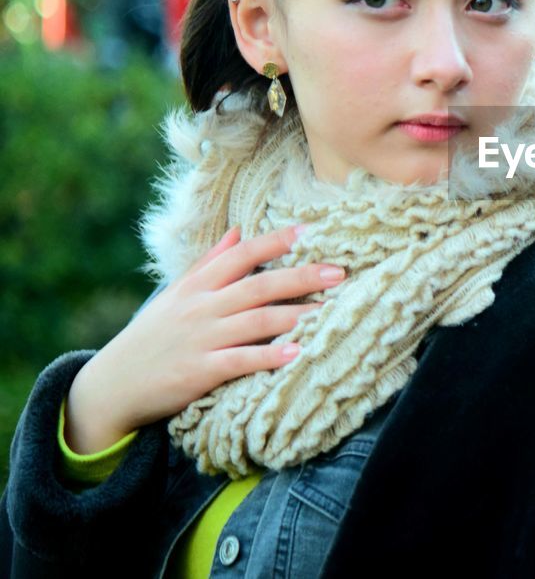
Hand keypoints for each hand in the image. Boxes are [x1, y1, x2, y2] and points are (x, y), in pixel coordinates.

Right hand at [63, 223, 344, 453]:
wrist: (112, 385)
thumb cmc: (153, 336)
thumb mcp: (176, 294)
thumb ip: (209, 263)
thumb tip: (237, 231)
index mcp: (197, 285)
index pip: (241, 255)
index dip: (274, 241)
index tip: (309, 231)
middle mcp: (202, 307)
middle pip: (259, 285)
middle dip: (302, 276)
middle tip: (340, 272)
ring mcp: (201, 339)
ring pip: (257, 320)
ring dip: (297, 314)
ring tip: (332, 310)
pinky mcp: (199, 372)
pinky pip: (239, 360)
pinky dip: (268, 355)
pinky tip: (296, 353)